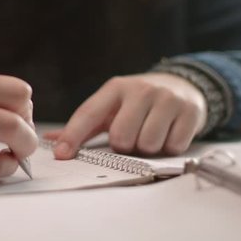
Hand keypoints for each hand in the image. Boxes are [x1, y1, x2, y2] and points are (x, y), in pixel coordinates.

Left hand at [50, 73, 206, 158]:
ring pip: (148, 144)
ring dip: (147, 149)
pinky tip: (167, 135)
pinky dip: (168, 148)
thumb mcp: (111, 106)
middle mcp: (141, 90)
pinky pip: (173, 147)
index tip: (61, 155)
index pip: (89, 113)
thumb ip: (83, 125)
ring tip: (149, 136)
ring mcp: (167, 99)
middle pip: (122, 137)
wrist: (182, 85)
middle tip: (130, 138)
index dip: (73, 136)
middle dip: (124, 146)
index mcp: (115, 88)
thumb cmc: (137, 102)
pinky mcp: (190, 112)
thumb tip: (50, 140)